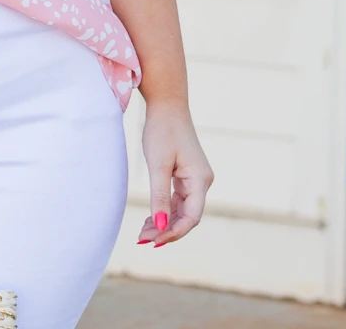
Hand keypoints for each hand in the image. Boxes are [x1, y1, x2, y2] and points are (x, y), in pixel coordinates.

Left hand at [137, 98, 213, 246]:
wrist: (167, 104)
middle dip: (167, 230)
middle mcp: (202, 181)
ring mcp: (195, 178)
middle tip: (143, 238)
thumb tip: (161, 225)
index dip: (174, 232)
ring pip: (182, 209)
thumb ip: (160, 196)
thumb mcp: (158, 164)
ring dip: (165, 222)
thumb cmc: (162, 130)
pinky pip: (179, 199)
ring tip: (143, 232)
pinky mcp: (186, 174)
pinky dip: (166, 209)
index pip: (191, 217)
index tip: (153, 241)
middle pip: (187, 216)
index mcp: (200, 180)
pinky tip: (152, 218)